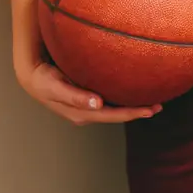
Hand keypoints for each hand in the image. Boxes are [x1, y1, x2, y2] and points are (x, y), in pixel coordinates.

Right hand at [16, 60, 161, 124]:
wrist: (32, 76)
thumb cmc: (44, 80)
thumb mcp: (55, 87)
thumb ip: (75, 96)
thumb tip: (98, 104)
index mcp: (82, 114)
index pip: (113, 116)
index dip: (132, 113)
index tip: (150, 110)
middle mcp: (88, 112)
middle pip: (118, 114)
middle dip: (138, 111)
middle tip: (159, 105)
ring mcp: (88, 106)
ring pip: (115, 108)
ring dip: (133, 105)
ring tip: (153, 100)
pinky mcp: (88, 98)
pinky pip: (110, 99)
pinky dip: (123, 97)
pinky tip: (134, 91)